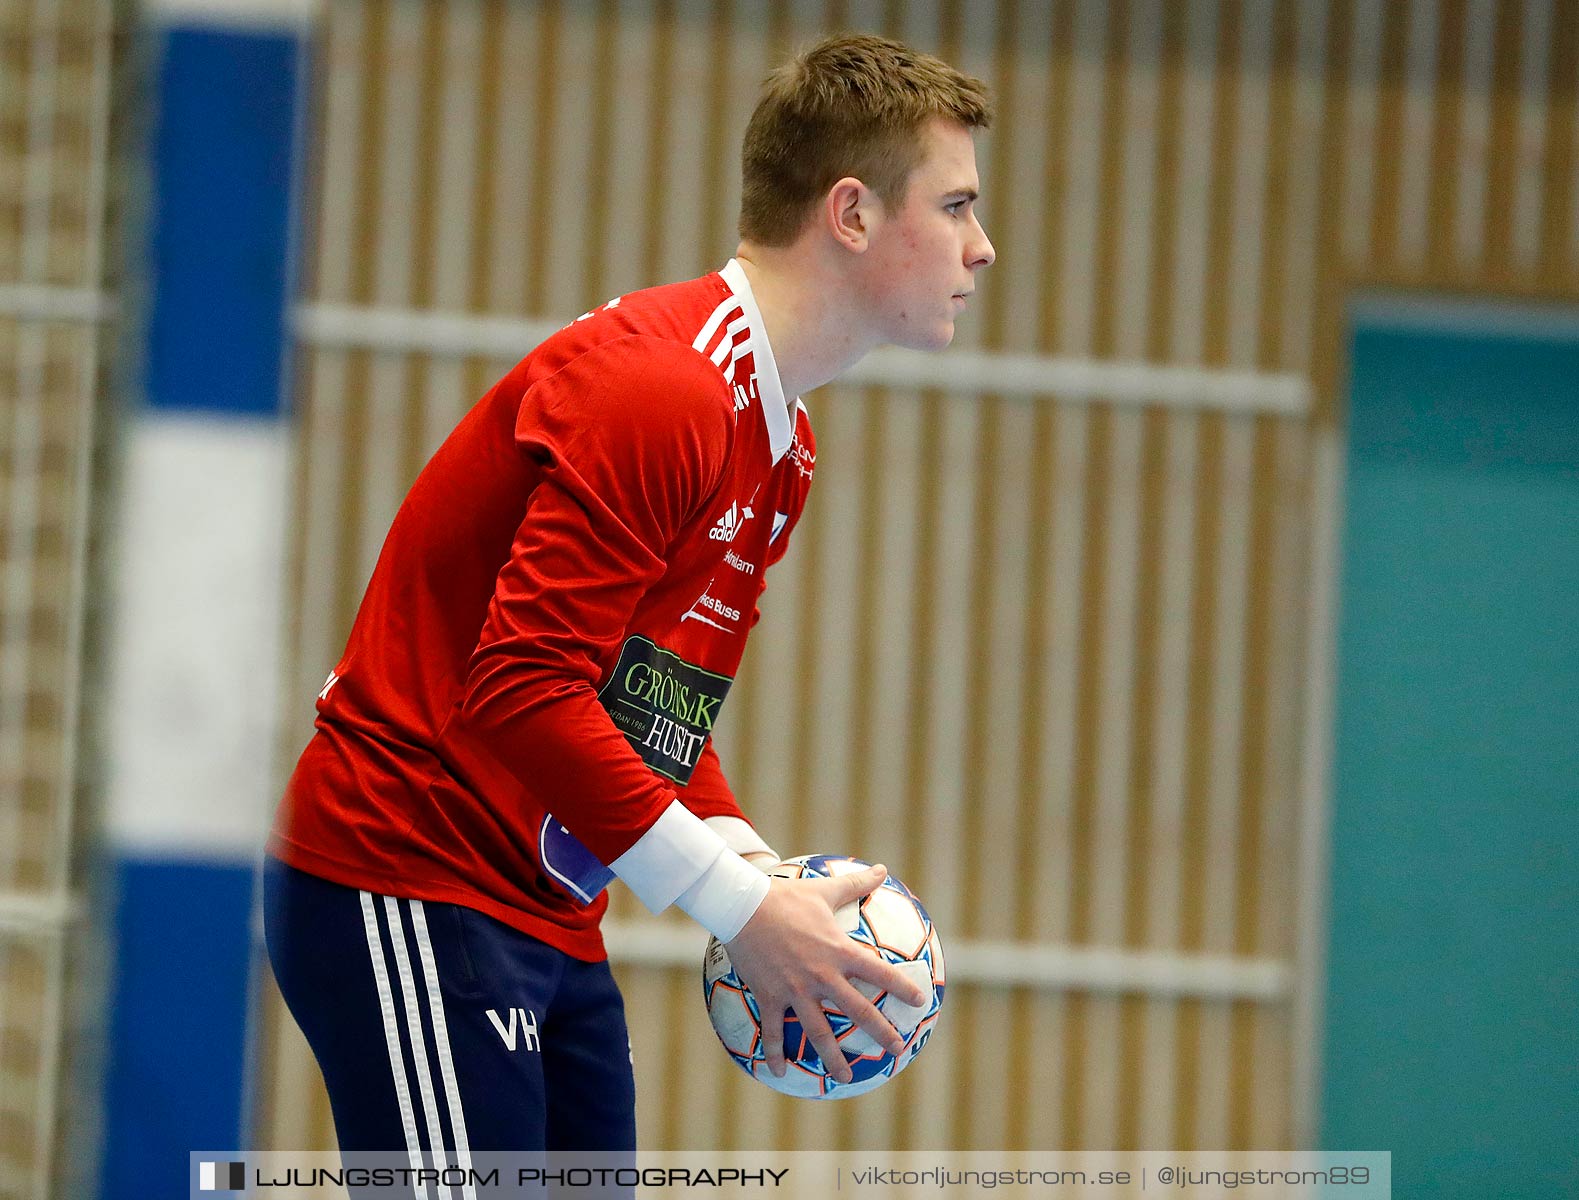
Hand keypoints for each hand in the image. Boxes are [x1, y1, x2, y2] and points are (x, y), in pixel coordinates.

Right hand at [723, 863, 928, 1082]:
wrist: (744, 907)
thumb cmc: (786, 897)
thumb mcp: (824, 889)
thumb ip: (855, 884)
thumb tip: (881, 868)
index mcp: (838, 952)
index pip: (879, 973)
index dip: (901, 988)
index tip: (919, 1002)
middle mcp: (822, 976)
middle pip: (857, 1011)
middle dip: (880, 1033)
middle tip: (897, 1050)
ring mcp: (795, 990)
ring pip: (819, 1031)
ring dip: (833, 1058)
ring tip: (845, 1079)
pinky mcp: (770, 996)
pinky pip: (773, 1030)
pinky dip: (775, 1053)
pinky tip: (778, 1072)